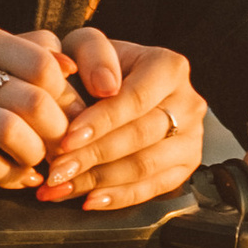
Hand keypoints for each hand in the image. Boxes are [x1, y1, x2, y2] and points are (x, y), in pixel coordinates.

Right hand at [0, 25, 74, 185]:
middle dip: (57, 131)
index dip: (65, 93)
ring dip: (36, 155)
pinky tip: (19, 176)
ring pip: (13, 134)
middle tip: (60, 144)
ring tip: (37, 160)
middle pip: (34, 102)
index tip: (68, 112)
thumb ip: (31, 49)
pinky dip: (13, 176)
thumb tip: (74, 68)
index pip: (43, 63)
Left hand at [41, 32, 206, 207]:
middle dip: (93, 156)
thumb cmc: (97, 67)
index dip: (100, 122)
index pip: (136, 99)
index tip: (66, 140)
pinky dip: (117, 197)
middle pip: (140, 136)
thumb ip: (91, 53)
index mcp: (169, 67)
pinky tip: (88, 200)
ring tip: (61, 187)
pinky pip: (153, 189)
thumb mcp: (87, 46)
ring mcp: (191, 137)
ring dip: (98, 182)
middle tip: (56, 171)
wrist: (115, 86)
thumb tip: (105, 85)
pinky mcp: (186, 165)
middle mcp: (188, 102)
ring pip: (145, 167)